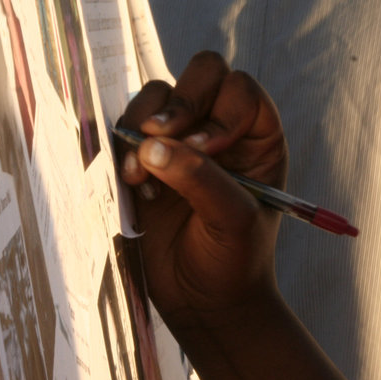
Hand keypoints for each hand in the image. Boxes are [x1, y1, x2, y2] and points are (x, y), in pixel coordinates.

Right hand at [116, 51, 286, 330]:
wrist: (203, 305)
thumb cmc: (233, 262)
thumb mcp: (232, 220)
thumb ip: (201, 178)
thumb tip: (153, 145)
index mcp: (257, 138)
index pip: (240, 90)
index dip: (220, 110)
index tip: (204, 149)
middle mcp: (219, 129)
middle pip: (201, 74)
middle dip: (179, 101)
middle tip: (161, 135)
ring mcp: (179, 142)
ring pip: (157, 96)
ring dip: (143, 126)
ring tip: (140, 175)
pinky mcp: (144, 161)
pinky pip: (127, 129)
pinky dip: (123, 149)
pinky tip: (134, 185)